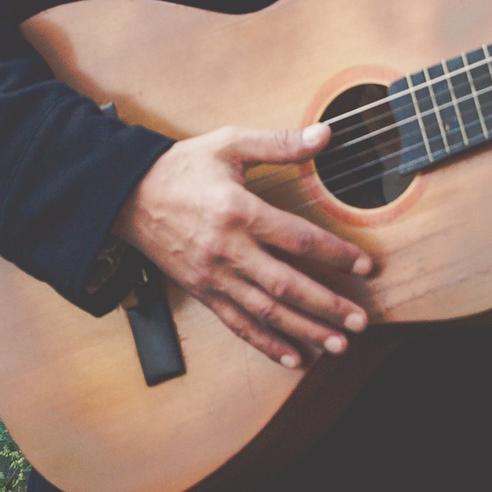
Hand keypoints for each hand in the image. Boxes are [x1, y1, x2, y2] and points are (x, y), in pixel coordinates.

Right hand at [110, 123, 373, 369]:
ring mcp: (213, 276)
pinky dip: (266, 344)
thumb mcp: (229, 144)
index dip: (335, 253)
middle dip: (326, 305)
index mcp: (238, 211)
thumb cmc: (182, 167)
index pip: (297, 238)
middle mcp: (227, 250)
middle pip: (286, 284)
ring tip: (337, 344)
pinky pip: (237, 324)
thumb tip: (324, 135)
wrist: (127, 195)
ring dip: (304, 331)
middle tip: (359, 320)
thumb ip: (279, 143)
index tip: (364, 266)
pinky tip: (292, 356)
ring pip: (265, 311)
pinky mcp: (202, 291)